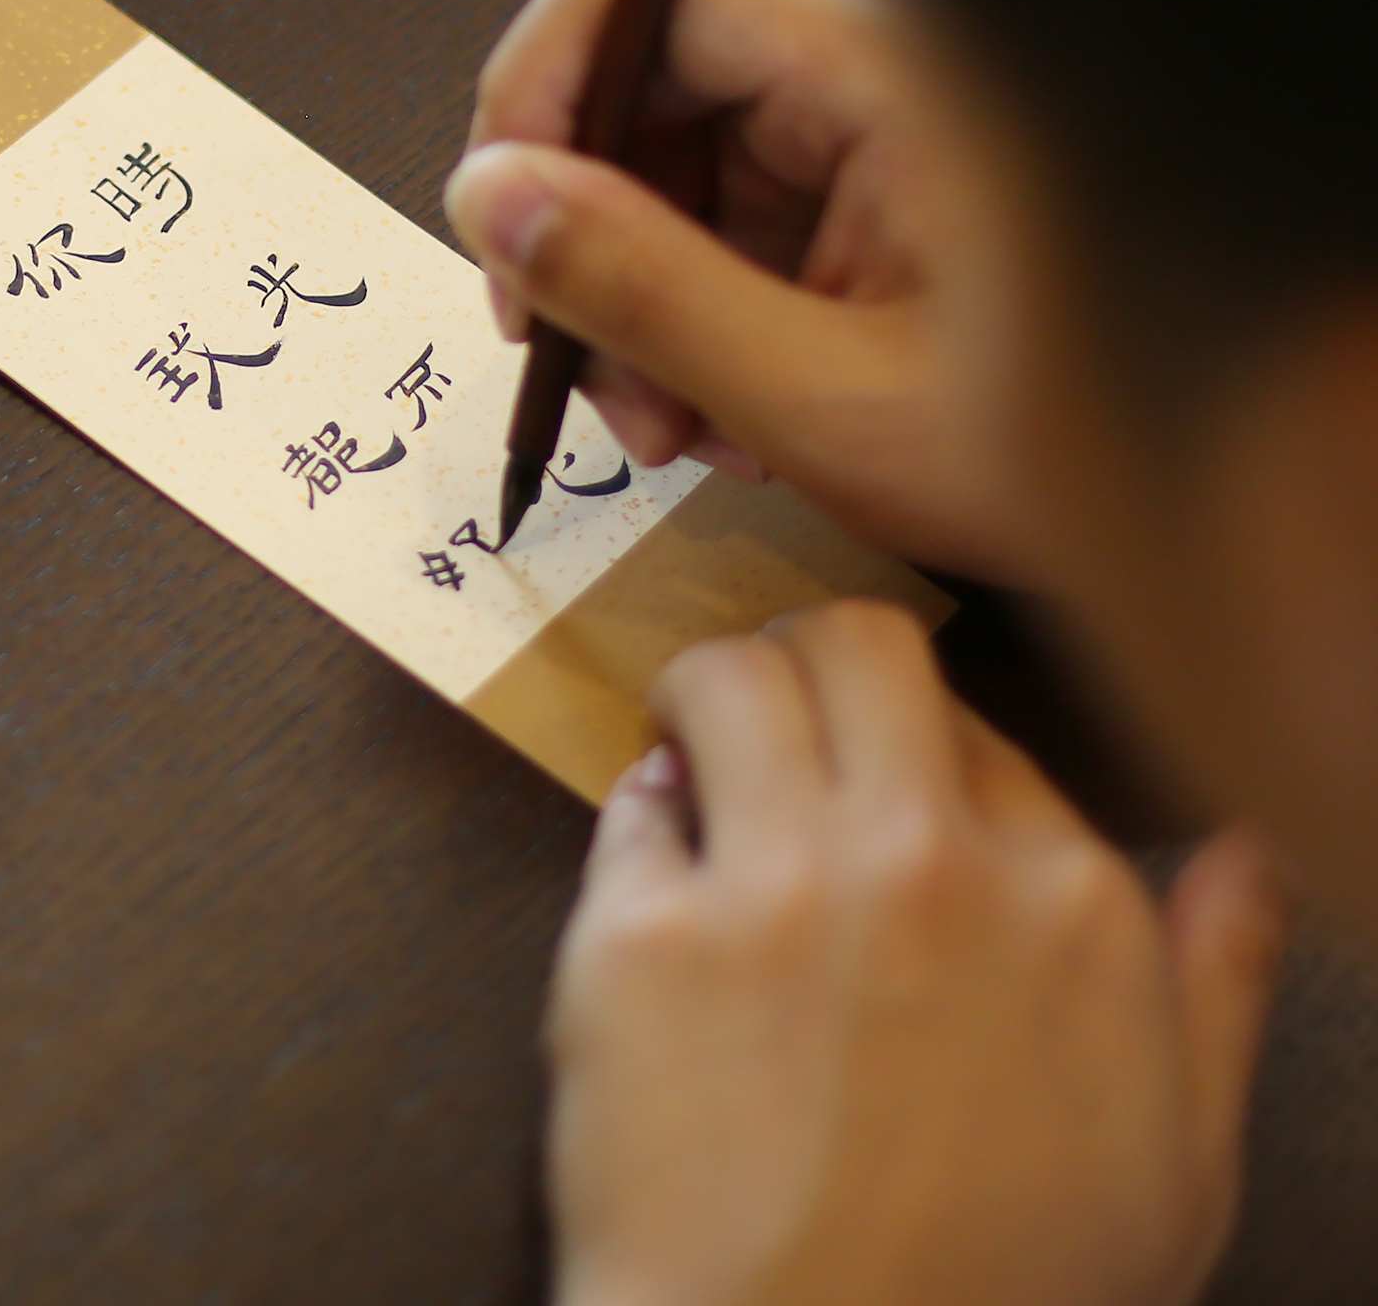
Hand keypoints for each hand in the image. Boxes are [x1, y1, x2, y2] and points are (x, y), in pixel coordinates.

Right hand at [444, 0, 1026, 580]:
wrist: (1192, 497)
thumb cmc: (1064, 455)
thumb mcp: (822, 395)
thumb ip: (645, 293)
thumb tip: (492, 198)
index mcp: (881, 70)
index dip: (542, 82)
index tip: (500, 214)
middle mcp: (863, 71)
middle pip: (640, 84)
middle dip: (580, 229)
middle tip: (572, 364)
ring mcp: (856, 132)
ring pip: (663, 165)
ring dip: (627, 298)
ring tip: (664, 428)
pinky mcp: (852, 192)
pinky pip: (716, 220)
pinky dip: (683, 318)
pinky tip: (713, 414)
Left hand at [546, 603, 1286, 1305]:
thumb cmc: (998, 1293)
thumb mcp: (1174, 1160)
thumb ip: (1216, 978)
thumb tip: (1253, 844)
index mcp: (1068, 900)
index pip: (979, 727)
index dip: (918, 745)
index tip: (877, 776)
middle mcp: (930, 866)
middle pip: (858, 644)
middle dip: (811, 655)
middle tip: (775, 706)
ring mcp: (780, 891)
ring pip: (734, 675)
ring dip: (708, 692)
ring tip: (696, 743)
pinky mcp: (643, 937)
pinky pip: (630, 806)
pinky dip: (638, 818)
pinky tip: (652, 871)